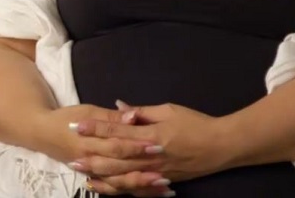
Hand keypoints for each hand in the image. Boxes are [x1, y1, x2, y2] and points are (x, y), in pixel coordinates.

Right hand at [25, 103, 168, 195]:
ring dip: (141, 184)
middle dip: (143, 169)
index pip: (116, 145)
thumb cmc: (65, 118)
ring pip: (119, 183)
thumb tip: (132, 115)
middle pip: (119, 168)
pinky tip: (154, 191)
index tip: (157, 144)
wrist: (41, 132)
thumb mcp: (87, 110)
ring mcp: (92, 171)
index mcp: (88, 141)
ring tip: (164, 185)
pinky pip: (116, 189)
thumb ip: (111, 116)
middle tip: (165, 168)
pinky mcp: (95, 177)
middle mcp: (90, 160)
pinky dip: (135, 191)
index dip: (136, 145)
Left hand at [75, 100, 226, 189]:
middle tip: (71, 157)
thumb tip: (119, 106)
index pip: (118, 130)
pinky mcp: (163, 181)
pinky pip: (137, 188)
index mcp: (152, 134)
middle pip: (117, 157)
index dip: (96, 128)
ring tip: (83, 173)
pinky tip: (106, 187)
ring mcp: (157, 171)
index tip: (77, 126)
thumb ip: (142, 111)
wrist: (223, 146)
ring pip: (124, 176)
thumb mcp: (168, 109)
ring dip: (102, 175)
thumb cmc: (196, 123)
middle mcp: (152, 155)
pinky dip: (120, 188)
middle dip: (93, 157)